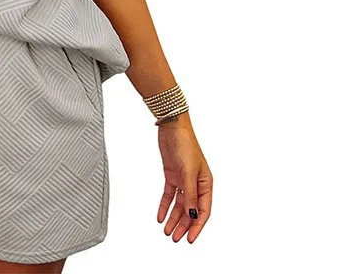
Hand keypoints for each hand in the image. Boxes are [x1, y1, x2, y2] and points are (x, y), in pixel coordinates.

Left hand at [156, 113, 212, 242]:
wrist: (172, 127)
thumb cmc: (185, 144)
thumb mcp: (188, 172)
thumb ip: (189, 194)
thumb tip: (192, 214)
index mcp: (206, 183)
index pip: (203, 211)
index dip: (197, 226)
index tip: (189, 239)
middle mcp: (196, 183)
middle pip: (190, 210)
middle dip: (183, 225)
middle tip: (175, 238)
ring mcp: (183, 180)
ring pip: (179, 205)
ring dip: (173, 218)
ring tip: (166, 231)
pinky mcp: (172, 175)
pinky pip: (169, 195)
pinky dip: (164, 206)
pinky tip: (160, 216)